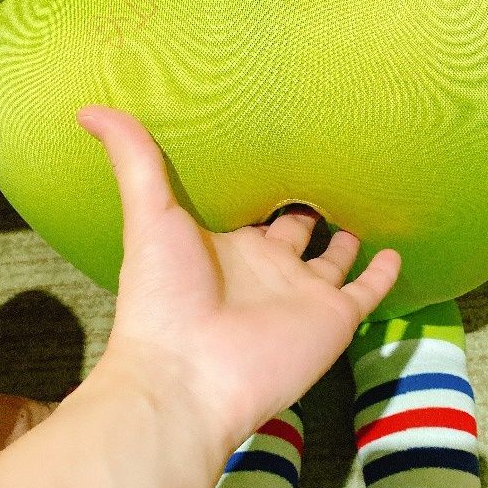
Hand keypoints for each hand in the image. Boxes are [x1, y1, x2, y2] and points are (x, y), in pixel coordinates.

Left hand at [76, 106, 400, 449]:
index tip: (278, 152)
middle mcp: (267, 268)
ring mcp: (303, 294)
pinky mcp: (334, 319)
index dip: (262, 185)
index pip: (251, 209)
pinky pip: (368, 292)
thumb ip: (134, 160)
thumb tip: (90, 109)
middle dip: (306, 208)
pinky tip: (396, 252)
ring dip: (345, 239)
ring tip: (361, 209)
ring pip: (333, 261)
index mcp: (228, 244)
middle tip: (326, 174)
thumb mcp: (149, 215)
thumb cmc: (163, 297)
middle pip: (294, 232)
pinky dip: (384, 274)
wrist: (188, 377)